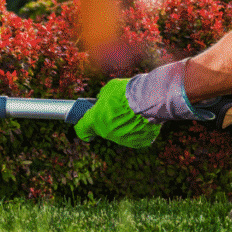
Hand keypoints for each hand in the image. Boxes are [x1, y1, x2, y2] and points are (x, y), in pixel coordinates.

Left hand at [73, 61, 215, 148]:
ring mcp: (123, 139)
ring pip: (120, 133)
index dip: (82, 127)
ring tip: (132, 112)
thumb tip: (102, 100)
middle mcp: (107, 133)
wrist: (150, 99)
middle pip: (103, 129)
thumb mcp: (108, 89)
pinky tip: (142, 118)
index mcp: (95, 120)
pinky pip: (135, 136)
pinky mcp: (139, 142)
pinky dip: (137, 129)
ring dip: (123, 125)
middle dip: (107, 121)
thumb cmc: (126, 92)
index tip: (84, 124)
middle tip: (116, 110)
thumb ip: (102, 97)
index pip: (81, 130)